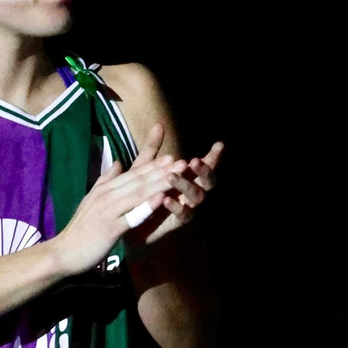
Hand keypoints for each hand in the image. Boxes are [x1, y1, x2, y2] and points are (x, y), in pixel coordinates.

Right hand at [50, 150, 191, 276]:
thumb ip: (106, 181)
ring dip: (159, 183)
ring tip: (178, 175)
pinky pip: (131, 216)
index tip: (172, 157)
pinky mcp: (110, 228)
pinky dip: (146, 206)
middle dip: (162, 170)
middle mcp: (107, 195)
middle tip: (183, 161)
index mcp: (104, 189)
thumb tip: (118, 162)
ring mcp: (108, 210)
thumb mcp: (92, 200)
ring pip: (138, 193)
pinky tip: (161, 199)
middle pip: (139, 180)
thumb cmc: (81, 229)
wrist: (64, 252)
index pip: (133, 174)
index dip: (153, 165)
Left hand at [126, 124, 221, 246]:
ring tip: (172, 176)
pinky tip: (166, 198)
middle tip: (194, 161)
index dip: (213, 157)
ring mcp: (188, 208)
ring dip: (186, 185)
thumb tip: (158, 124)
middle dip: (205, 171)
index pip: (205, 166)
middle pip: (208, 182)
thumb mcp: (144, 168)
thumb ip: (152, 148)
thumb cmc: (141, 194)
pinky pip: (183, 216)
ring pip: (197, 197)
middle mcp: (192, 193)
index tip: (219, 145)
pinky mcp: (177, 224)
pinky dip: (176, 206)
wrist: (128, 223)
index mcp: (188, 178)